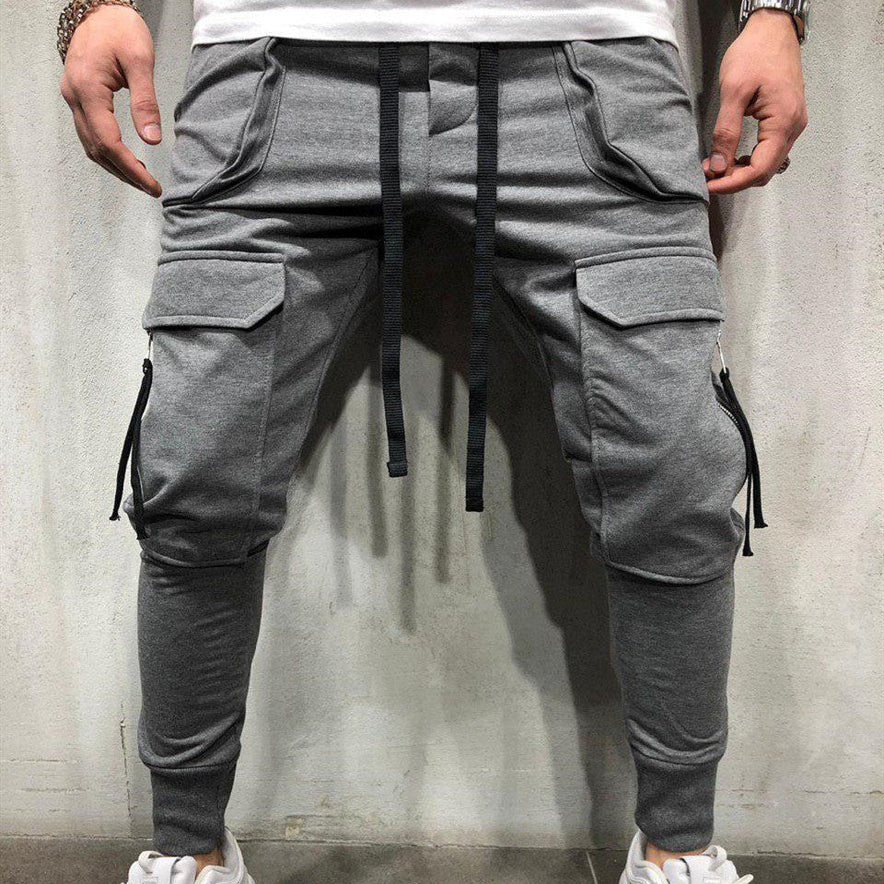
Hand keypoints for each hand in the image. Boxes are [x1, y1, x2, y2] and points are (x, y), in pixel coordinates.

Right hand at [60, 4, 161, 195]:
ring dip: (115, 167)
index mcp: (88, 89)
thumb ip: (146, 102)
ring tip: (141, 180)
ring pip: (90, 145)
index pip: (109, 142)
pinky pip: (89, 133)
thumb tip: (152, 139)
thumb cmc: (120, 29)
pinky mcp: (79, 97)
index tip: (151, 184)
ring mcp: (74, 97)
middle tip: (151, 188)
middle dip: (124, 173)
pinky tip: (126, 160)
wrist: (100, 9)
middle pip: (97, 149)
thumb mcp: (140, 61)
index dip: (131, 168)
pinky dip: (107, 152)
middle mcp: (75, 97)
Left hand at [705, 9, 807, 194]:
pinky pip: (770, 151)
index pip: (759, 169)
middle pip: (765, 171)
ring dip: (741, 171)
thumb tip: (719, 165)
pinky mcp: (786, 119)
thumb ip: (726, 131)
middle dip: (735, 179)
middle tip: (707, 175)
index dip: (732, 183)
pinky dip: (749, 159)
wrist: (773, 29)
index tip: (708, 184)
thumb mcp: (734, 91)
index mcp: (783, 121)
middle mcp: (794, 127)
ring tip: (715, 165)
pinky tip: (731, 156)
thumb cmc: (754, 53)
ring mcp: (793, 124)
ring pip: (768, 163)